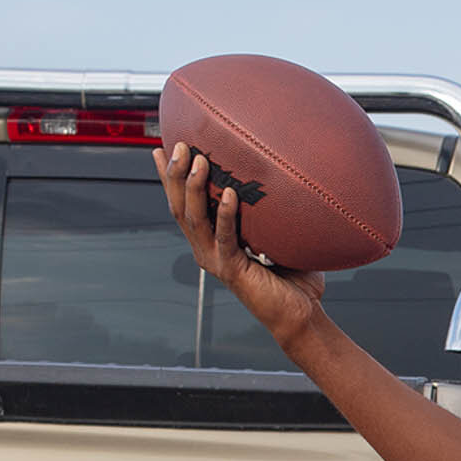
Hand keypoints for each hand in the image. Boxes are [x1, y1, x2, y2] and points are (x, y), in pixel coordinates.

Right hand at [154, 142, 326, 347]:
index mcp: (212, 241)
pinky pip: (226, 237)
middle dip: (174, 175)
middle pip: (180, 207)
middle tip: (177, 144)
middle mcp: (207, 250)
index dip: (169, 179)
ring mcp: (217, 260)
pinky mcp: (233, 270)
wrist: (300, 315)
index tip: (159, 149)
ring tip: (198, 161)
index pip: (183, 205)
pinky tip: (228, 193)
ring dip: (193, 189)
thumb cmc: (294, 279)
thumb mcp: (278, 238)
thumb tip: (284, 179)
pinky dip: (225, 214)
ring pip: (194, 219)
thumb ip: (272, 213)